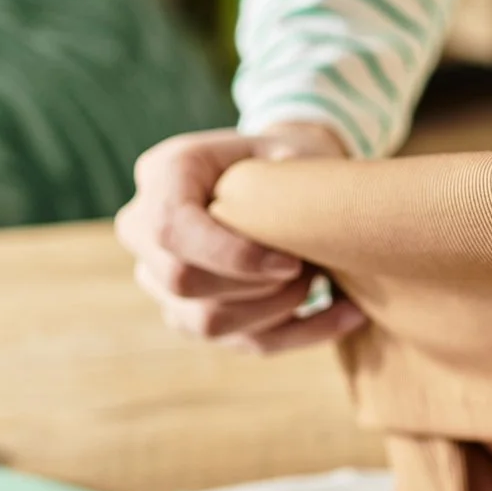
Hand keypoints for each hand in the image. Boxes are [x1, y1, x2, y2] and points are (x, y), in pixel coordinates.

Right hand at [116, 122, 365, 353]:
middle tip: (312, 267)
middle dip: (258, 287)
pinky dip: (299, 333)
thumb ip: (287, 178)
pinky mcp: (189, 314)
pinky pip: (239, 341)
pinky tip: (347, 314)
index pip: (174, 230)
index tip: (292, 263)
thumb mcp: (290, 149)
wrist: (281, 178)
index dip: (232, 256)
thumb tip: (291, 226)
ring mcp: (159, 278)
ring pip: (206, 323)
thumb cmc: (287, 160)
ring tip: (322, 280)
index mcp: (164, 173)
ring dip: (277, 311)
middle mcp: (144, 228)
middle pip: (182, 282)